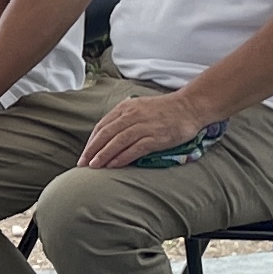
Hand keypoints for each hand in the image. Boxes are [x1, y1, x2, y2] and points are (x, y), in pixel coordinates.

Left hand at [75, 88, 209, 171]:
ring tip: (94, 167)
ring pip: (117, 141)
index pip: (102, 125)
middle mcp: (133, 115)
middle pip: (106, 134)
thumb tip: (109, 136)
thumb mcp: (140, 107)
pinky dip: (122, 157)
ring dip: (103, 155)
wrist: (190, 106)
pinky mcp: (156, 137)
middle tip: (82, 164)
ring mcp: (145, 126)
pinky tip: (113, 166)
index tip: (84, 154)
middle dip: (92, 150)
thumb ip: (125, 118)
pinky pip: (135, 148)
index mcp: (126, 107)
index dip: (91, 141)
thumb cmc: (165, 110)